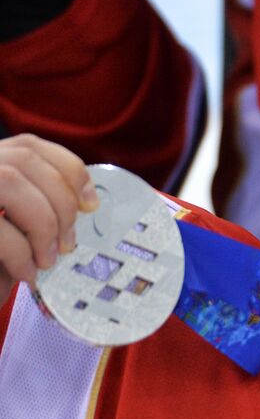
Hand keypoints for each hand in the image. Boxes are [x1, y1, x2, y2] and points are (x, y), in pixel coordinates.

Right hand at [0, 134, 96, 302]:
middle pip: (24, 161)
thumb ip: (41, 202)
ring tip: (47, 260)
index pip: (30, 146)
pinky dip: (20, 253)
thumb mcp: (19, 222)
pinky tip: (26, 273)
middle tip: (68, 244)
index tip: (90, 204)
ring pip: (9, 181)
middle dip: (60, 203)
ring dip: (42, 225)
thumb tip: (87, 201)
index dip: (68, 170)